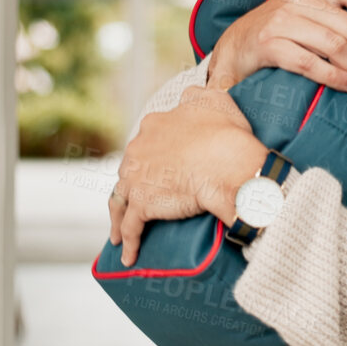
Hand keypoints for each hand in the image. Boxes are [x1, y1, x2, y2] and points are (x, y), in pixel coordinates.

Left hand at [109, 86, 268, 266]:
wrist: (228, 162)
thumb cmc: (226, 133)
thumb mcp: (214, 99)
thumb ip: (201, 93)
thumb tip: (199, 89)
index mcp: (154, 125)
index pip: (146, 142)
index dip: (149, 156)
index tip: (156, 168)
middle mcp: (137, 149)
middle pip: (128, 170)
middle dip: (130, 185)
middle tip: (138, 200)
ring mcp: (136, 177)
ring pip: (120, 200)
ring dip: (118, 218)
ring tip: (119, 233)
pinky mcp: (141, 203)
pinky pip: (130, 227)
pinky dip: (128, 242)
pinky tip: (127, 256)